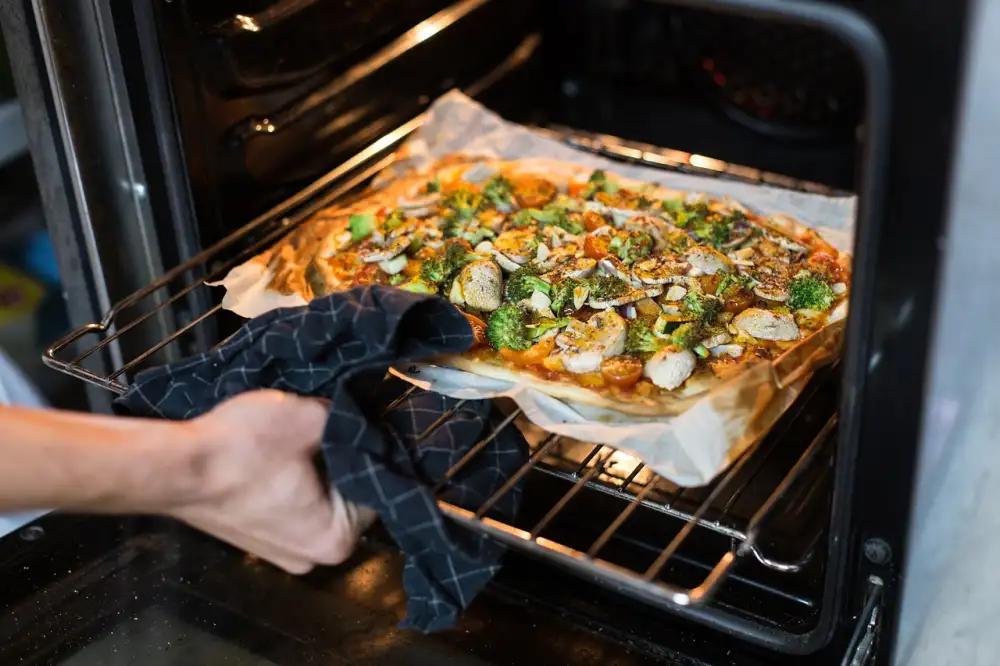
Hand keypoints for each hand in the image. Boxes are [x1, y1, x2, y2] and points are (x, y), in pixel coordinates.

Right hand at [171, 390, 376, 573]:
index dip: (367, 448)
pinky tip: (276, 454)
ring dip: (314, 467)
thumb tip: (359, 413)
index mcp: (336, 539)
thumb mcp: (308, 417)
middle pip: (348, 494)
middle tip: (324, 426)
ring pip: (320, 498)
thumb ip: (347, 418)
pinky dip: (291, 479)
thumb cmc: (240, 451)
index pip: (376, 486)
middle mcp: (313, 557)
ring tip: (297, 438)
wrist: (173, 469)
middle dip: (339, 458)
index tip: (354, 423)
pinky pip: (293, 504)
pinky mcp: (259, 539)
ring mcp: (283, 553)